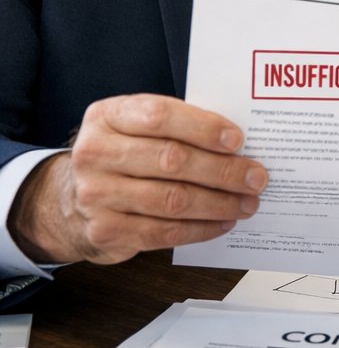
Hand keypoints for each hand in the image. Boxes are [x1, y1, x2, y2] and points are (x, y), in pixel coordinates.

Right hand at [7, 95, 265, 264]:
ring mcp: (96, 194)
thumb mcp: (138, 127)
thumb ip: (179, 126)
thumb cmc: (125, 154)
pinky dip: (201, 228)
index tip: (238, 139)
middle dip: (223, 170)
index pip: (159, 116)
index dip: (203, 127)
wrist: (72, 198)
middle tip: (256, 177)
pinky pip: (163, 232)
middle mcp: (95, 153)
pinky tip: (223, 222)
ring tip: (248, 203)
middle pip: (172, 160)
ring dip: (219, 203)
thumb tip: (241, 144)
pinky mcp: (105, 231)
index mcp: (108, 116)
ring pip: (172, 200)